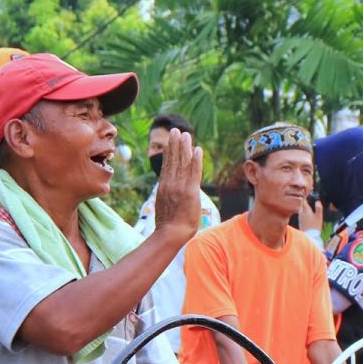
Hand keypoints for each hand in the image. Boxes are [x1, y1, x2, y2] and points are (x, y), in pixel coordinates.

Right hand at [153, 129, 203, 244]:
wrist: (170, 233)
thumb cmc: (169, 226)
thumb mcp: (165, 206)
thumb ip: (168, 196)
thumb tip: (168, 193)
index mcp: (164, 186)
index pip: (168, 165)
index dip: (170, 152)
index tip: (170, 141)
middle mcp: (171, 183)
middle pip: (174, 160)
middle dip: (175, 144)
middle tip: (176, 130)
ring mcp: (180, 187)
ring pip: (183, 163)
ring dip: (184, 147)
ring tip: (185, 134)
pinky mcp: (190, 192)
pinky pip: (194, 172)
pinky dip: (196, 160)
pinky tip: (198, 150)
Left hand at [299, 198, 323, 234]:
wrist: (309, 236)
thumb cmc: (315, 226)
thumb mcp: (319, 216)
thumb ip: (318, 208)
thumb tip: (317, 201)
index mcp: (306, 210)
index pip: (303, 200)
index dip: (305, 195)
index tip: (307, 191)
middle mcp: (301, 212)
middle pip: (301, 204)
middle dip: (304, 199)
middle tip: (306, 195)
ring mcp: (300, 217)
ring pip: (301, 208)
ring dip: (303, 205)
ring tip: (307, 202)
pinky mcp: (300, 221)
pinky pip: (301, 213)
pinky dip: (303, 210)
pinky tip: (307, 211)